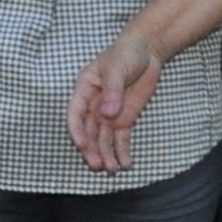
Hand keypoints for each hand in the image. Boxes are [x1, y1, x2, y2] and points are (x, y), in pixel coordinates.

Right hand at [68, 28, 162, 173]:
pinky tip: (125, 165)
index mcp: (85, 89)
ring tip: (112, 170)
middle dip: (92, 150)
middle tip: (98, 165)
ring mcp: (108, 114)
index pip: (75, 114)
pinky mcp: (124, 119)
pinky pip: (121, 139)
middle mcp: (93, 105)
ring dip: (106, 155)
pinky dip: (122, 152)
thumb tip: (107, 114)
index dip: (76, 130)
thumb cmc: (126, 54)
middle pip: (88, 131)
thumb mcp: (117, 68)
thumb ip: (112, 90)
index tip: (82, 145)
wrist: (146, 52)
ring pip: (103, 139)